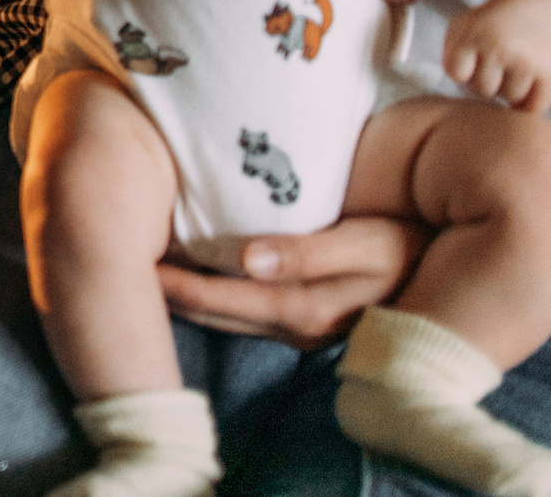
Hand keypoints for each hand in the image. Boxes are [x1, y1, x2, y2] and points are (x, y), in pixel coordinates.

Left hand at [158, 215, 428, 348]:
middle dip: (170, 293)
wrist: (447, 263)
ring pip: (226, 316)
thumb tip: (246, 260)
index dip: (179, 283)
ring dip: (186, 297)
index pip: (223, 299)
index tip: (139, 260)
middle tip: (120, 265)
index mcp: (306, 307)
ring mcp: (300, 327)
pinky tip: (188, 277)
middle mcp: (298, 326)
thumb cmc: (404, 239)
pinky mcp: (304, 318)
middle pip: (216, 312)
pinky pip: (244, 311)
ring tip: (143, 269)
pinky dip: (211, 296)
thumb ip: (307, 252)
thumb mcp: (367, 242)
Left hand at [445, 0, 550, 111]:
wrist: (532, 4)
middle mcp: (501, 48)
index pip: (456, 73)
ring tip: (512, 69)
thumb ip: (450, 52)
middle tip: (496, 63)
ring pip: (510, 98)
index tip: (471, 58)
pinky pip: (534, 107)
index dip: (462, 70)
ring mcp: (527, 62)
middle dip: (486, 80)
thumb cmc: (491, 23)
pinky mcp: (549, 74)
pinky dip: (529, 103)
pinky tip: (527, 85)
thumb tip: (459, 84)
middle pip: (483, 89)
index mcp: (475, 35)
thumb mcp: (462, 25)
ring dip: (509, 89)